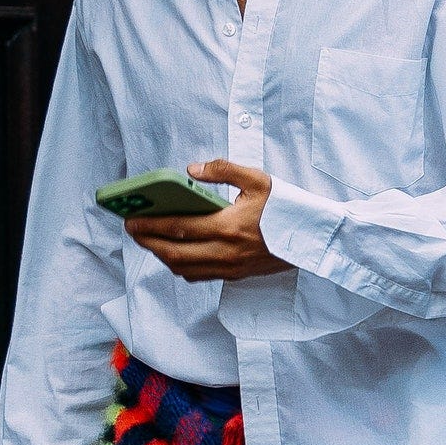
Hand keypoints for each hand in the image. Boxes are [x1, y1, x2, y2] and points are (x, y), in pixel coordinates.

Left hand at [126, 159, 287, 281]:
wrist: (313, 238)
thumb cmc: (286, 208)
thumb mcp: (258, 179)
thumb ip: (223, 170)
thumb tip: (192, 169)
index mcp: (230, 226)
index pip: (180, 227)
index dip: (151, 225)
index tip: (132, 219)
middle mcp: (227, 252)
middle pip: (174, 253)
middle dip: (149, 242)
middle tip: (133, 230)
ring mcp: (230, 267)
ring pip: (184, 268)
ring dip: (162, 256)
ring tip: (150, 239)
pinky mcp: (235, 275)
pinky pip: (199, 275)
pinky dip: (181, 265)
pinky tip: (175, 252)